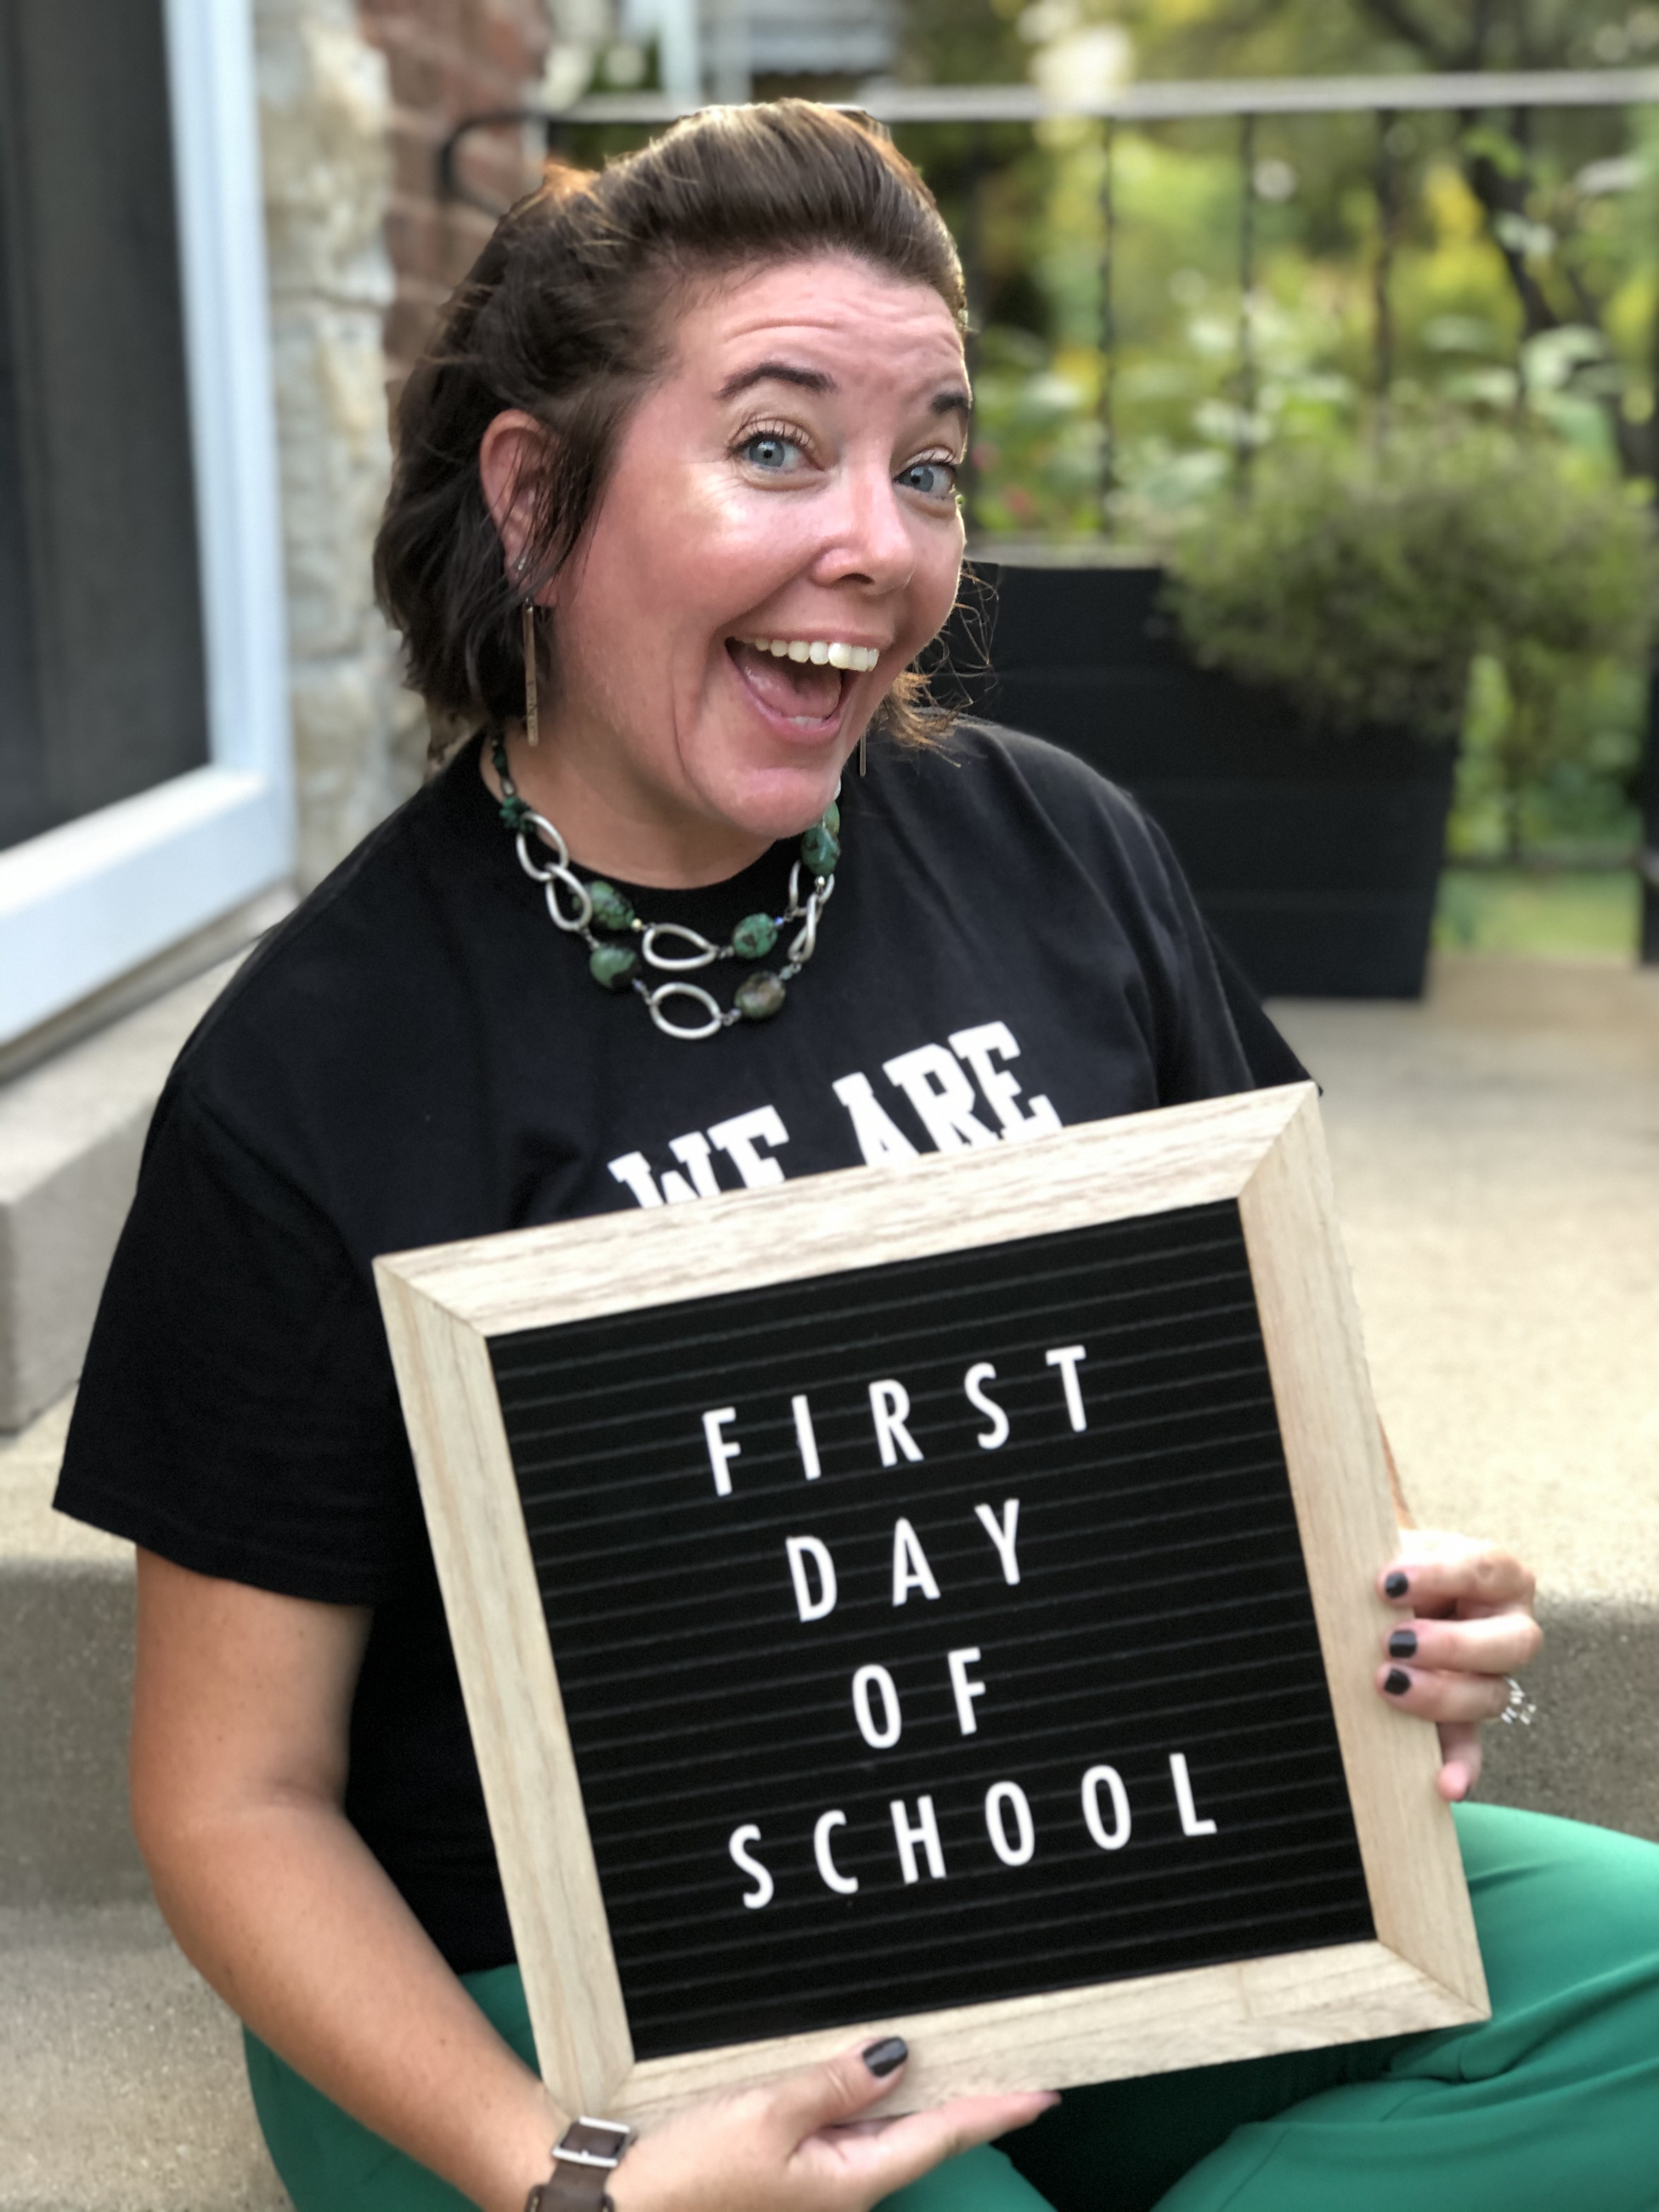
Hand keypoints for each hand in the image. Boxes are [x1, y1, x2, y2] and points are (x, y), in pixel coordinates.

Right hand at [608, 2037, 1056, 2211]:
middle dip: (962, 2098)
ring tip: (951, 2055)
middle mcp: (843, 2190)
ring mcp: (815, 2187)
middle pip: (917, 2134)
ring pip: (880, 2132)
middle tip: (1009, 2061)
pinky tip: (870, 2075)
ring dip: (912, 2097)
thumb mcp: (768, 2114)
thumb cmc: (691, 2174)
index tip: (1045, 2094)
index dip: (996, 2111)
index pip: (942, 2136)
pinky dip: (865, 2101)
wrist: (623, 2211)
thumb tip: (899, 2055)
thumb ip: (836, 2083)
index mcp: (851, 2182)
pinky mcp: (785, 2175)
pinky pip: (843, 2133)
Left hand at [1375, 1531, 1542, 1802]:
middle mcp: (1505, 1626)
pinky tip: (1446, 1785)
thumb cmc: (1385, 1565)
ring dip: (1442, 1694)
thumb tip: (1352, 1576)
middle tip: (1394, 1643)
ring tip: (1388, 1685)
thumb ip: (1382, 1557)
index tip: (1387, 1583)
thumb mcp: (1388, 1549)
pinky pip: (1470, 1748)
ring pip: (1491, 1695)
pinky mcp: (1462, 1720)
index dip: (1443, 1574)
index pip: (1486, 1568)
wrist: (1369, 1597)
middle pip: (1512, 1643)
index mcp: (1493, 1575)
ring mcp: (1488, 1676)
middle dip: (1453, 1645)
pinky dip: (1460, 1767)